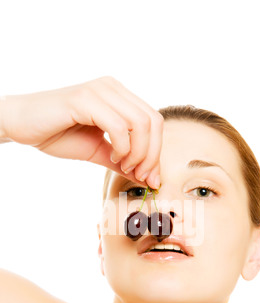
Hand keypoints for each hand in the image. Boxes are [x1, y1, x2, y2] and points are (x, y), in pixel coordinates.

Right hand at [0, 77, 162, 188]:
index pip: (154, 121)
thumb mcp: (99, 151)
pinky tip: (112, 155)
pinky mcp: (85, 99)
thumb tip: (148, 177)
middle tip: (138, 174)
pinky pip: (118, 125)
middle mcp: (113, 88)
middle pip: (153, 121)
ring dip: (137, 152)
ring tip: (123, 165)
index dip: (157, 152)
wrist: (22, 125)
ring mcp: (100, 90)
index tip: (148, 176)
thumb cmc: (58, 134)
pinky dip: (122, 146)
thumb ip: (123, 161)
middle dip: (151, 155)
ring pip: (140, 123)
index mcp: (119, 96)